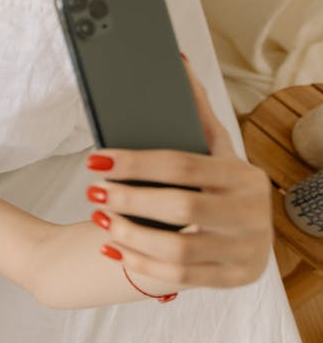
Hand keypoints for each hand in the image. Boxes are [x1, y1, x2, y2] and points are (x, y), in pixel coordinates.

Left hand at [86, 55, 272, 288]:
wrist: (249, 236)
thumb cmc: (220, 185)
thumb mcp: (215, 150)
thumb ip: (195, 112)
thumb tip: (175, 64)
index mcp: (243, 175)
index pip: (182, 166)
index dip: (135, 162)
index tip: (96, 159)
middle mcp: (249, 213)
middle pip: (180, 206)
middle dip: (129, 198)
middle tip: (92, 191)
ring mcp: (244, 250)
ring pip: (178, 249)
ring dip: (130, 233)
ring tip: (98, 217)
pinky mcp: (231, 278)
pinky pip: (178, 277)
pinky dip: (139, 261)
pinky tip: (111, 245)